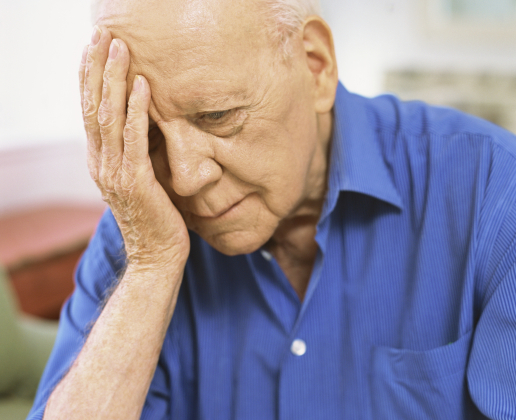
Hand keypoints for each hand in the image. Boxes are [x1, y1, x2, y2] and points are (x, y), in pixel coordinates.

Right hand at [79, 26, 189, 269]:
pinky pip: (134, 139)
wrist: (156, 257)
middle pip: (93, 106)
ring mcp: (115, 174)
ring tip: (120, 47)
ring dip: (114, 80)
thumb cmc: (153, 217)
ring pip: (109, 117)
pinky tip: (142, 85)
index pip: (89, 111)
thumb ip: (133, 154)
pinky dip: (137, 110)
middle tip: (102, 34)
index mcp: (100, 161)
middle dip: (97, 68)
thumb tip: (144, 125)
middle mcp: (101, 164)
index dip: (90, 78)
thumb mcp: (138, 180)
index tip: (95, 48)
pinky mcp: (136, 183)